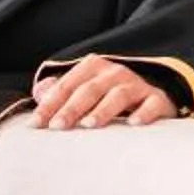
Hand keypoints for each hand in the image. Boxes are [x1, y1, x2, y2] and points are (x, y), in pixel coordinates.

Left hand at [32, 56, 176, 129]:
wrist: (152, 93)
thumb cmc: (110, 94)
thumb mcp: (85, 87)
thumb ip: (61, 90)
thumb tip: (38, 93)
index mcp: (92, 67)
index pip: (66, 86)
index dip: (50, 104)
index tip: (36, 124)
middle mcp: (113, 72)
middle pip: (89, 89)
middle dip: (71, 108)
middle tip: (57, 126)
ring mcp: (136, 84)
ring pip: (118, 95)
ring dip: (102, 109)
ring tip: (89, 125)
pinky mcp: (157, 99)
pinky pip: (151, 104)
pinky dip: (143, 113)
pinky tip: (134, 124)